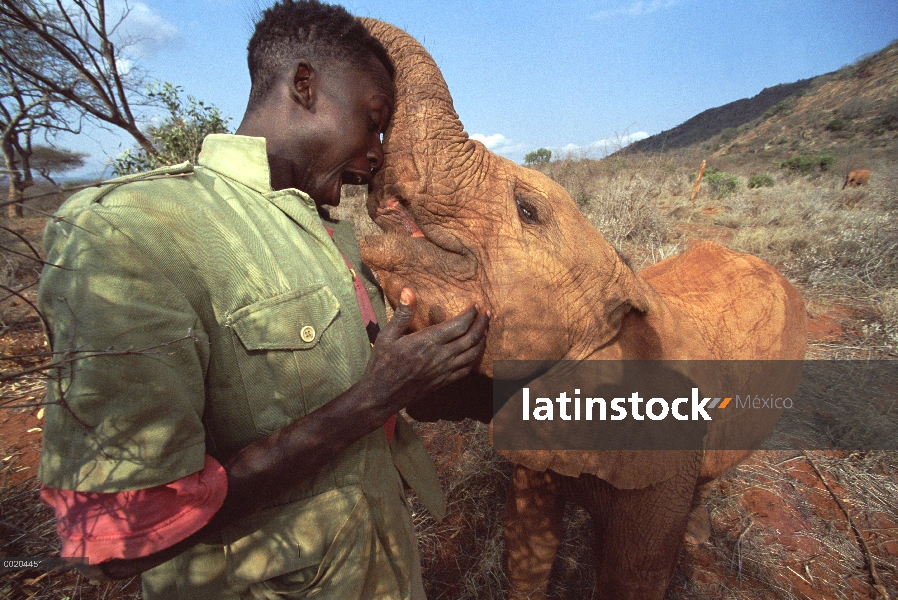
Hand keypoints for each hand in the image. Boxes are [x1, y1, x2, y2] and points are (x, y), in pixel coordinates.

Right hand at [364, 288, 488, 412]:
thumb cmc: (382, 363)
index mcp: (427, 342)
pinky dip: (475, 358)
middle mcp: (440, 356)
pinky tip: (476, 351)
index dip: (470, 314)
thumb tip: (409, 290)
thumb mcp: (387, 335)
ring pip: (472, 354)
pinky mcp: (444, 381)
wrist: (382, 394)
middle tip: (488, 313)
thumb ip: (402, 314)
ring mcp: (444, 370)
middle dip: (482, 324)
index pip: (458, 325)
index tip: (476, 304)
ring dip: (482, 340)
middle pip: (470, 338)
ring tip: (486, 329)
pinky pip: (466, 369)